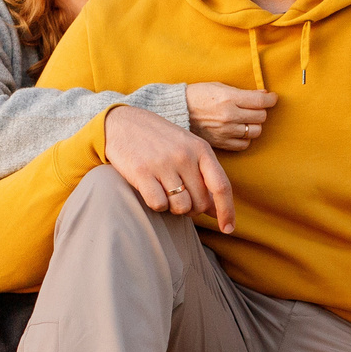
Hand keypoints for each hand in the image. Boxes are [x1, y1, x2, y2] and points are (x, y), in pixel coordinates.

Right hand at [101, 104, 234, 232]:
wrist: (123, 123)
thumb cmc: (159, 140)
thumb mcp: (187, 149)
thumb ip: (204, 176)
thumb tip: (217, 212)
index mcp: (201, 149)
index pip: (221, 186)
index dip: (227, 211)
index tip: (228, 229)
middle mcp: (184, 156)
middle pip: (200, 202)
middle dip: (193, 209)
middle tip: (180, 199)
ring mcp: (163, 164)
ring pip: (181, 207)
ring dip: (174, 208)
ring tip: (166, 193)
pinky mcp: (141, 172)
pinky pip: (159, 204)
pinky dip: (157, 205)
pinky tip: (151, 191)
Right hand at [185, 82, 276, 153]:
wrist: (178, 111)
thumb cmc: (199, 95)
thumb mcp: (220, 86)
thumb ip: (242, 92)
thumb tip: (264, 96)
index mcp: (229, 98)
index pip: (261, 102)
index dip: (271, 99)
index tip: (272, 98)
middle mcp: (229, 116)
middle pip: (261, 117)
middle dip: (261, 111)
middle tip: (255, 108)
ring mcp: (225, 131)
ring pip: (255, 131)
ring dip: (254, 125)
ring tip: (246, 120)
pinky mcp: (221, 143)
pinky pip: (244, 144)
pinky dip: (245, 138)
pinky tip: (239, 131)